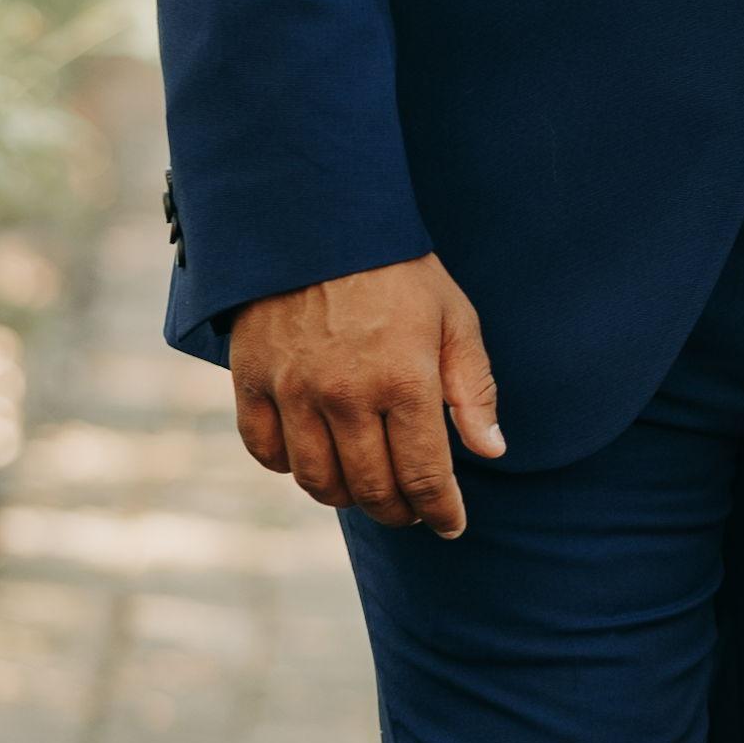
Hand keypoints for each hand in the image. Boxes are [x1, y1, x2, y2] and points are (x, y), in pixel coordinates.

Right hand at [226, 253, 506, 534]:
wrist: (317, 218)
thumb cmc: (397, 270)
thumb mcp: (454, 318)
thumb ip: (472, 389)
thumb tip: (491, 451)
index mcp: (404, 379)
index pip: (425, 476)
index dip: (441, 511)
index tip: (450, 524)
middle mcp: (346, 394)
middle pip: (371, 488)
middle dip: (399, 510)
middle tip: (411, 507)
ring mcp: (294, 390)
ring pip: (317, 480)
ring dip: (346, 496)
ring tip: (366, 486)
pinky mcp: (252, 380)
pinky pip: (265, 451)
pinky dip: (289, 467)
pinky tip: (313, 457)